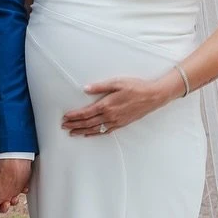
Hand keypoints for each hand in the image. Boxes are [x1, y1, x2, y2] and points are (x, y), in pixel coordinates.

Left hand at [62, 72, 181, 136]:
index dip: (74, 116)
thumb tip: (85, 89)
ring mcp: (115, 122)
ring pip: (95, 129)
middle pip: (88, 123)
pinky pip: (105, 131)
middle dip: (74, 125)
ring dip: (82, 131)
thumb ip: (100, 87)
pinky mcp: (121, 124)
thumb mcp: (117, 82)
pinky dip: (95, 134)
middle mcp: (109, 116)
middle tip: (63, 126)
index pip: (85, 113)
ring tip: (72, 132)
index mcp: (106, 105)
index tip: (65, 117)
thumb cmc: (136, 87)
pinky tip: (88, 134)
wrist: (153, 96)